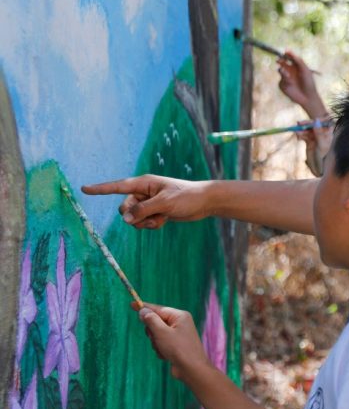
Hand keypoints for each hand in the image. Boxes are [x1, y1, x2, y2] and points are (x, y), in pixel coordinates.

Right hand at [81, 175, 209, 229]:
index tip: (84, 189)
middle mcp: (143, 192)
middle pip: (124, 209)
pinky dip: (152, 225)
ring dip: (145, 223)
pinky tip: (165, 221)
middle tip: (152, 215)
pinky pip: (143, 223)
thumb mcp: (165, 203)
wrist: (204, 202)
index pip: (117, 186)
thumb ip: (143, 210)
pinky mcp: (155, 212)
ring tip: (161, 218)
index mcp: (143, 183)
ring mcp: (148, 203)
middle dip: (135, 217)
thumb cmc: (187, 197)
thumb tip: (125, 219)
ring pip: (133, 218)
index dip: (100, 189)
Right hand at [137, 303, 209, 380]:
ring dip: (156, 343)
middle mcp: (180, 323)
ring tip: (164, 350)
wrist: (192, 369)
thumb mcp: (161, 332)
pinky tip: (167, 356)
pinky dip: (160, 350)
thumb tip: (143, 310)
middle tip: (157, 338)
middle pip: (156, 322)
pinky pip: (160, 344)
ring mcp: (178, 335)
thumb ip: (151, 320)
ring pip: (156, 335)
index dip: (144, 307)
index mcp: (179, 316)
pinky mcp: (175, 345)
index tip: (131, 304)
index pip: (158, 309)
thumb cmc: (179, 349)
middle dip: (152, 332)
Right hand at [277, 51, 327, 117]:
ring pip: (280, 71)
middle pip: (281, 62)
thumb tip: (288, 50)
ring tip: (288, 76)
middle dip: (280, 60)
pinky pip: (280, 81)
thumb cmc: (308, 83)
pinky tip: (291, 85)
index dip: (286, 55)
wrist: (308, 97)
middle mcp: (290, 71)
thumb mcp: (305, 70)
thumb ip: (298, 60)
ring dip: (284, 73)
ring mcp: (285, 78)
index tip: (285, 53)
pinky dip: (285, 82)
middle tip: (279, 60)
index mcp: (295, 66)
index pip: (288, 57)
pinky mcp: (283, 85)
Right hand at [296, 119, 332, 176]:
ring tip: (297, 133)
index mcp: (329, 133)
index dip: (318, 120)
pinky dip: (301, 135)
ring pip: (308, 130)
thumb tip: (316, 120)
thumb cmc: (324, 155)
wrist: (319, 166)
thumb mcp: (321, 144)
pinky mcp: (309, 141)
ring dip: (302, 130)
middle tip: (299, 123)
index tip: (312, 121)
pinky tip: (298, 137)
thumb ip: (319, 132)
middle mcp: (322, 133)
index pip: (324, 122)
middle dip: (306, 124)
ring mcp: (315, 137)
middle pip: (314, 125)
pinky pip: (304, 135)